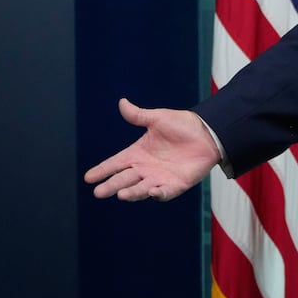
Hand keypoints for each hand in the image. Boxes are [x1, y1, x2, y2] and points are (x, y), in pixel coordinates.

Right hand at [84, 98, 220, 201]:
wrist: (208, 133)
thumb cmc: (183, 125)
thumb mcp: (158, 119)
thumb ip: (139, 115)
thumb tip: (122, 102)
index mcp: (138, 153)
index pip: (116, 163)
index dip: (103, 170)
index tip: (88, 177)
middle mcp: (145, 168)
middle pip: (124, 179)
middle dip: (111, 186)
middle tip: (99, 192)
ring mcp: (159, 178)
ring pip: (140, 188)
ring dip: (131, 193)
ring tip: (121, 194)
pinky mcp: (175, 185)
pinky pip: (164, 192)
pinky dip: (158, 194)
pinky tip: (152, 192)